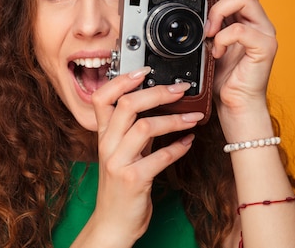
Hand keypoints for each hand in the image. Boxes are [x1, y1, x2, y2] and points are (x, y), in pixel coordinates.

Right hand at [85, 68, 201, 245]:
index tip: (145, 71)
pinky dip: (179, 147)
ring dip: (173, 119)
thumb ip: (132, 133)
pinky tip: (189, 142)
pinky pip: (160, 157)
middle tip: (179, 89)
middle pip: (126, 105)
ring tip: (192, 117)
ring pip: (144, 126)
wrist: (112, 223)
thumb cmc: (119, 189)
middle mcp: (107, 145)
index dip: (121, 80)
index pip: (101, 97)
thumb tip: (156, 109)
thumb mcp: (120, 155)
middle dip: (156, 92)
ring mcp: (118, 162)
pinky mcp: (133, 180)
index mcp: (102, 136)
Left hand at [176, 0, 276, 114]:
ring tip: (206, 30)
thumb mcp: (203, 42)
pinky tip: (215, 51)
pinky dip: (222, 37)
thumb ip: (200, 22)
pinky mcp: (264, 46)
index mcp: (241, 11)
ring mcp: (263, 29)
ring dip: (217, 9)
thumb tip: (177, 2)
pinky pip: (241, 29)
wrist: (234, 104)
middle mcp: (254, 15)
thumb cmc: (219, 75)